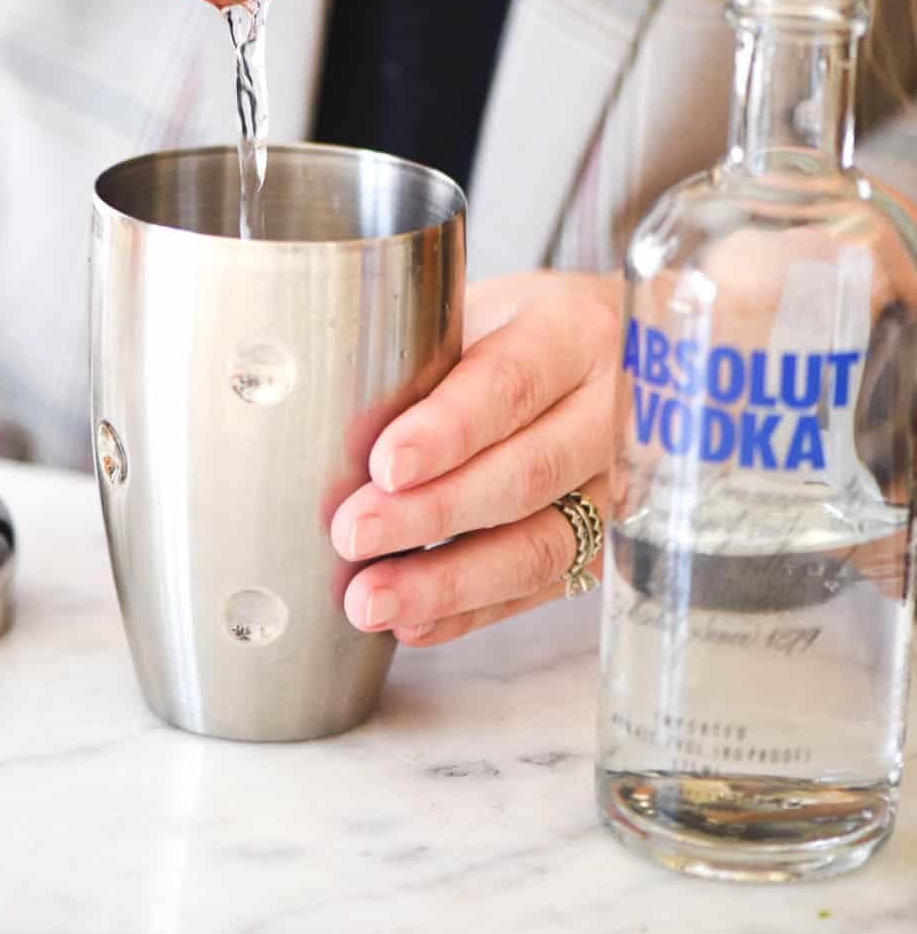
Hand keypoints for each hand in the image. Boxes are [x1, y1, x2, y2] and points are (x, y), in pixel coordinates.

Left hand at [330, 271, 622, 644]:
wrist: (609, 352)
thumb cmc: (513, 330)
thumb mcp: (477, 310)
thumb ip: (421, 354)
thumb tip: (318, 414)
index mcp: (571, 333)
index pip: (512, 383)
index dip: (449, 429)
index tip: (384, 465)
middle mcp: (608, 410)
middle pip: (528, 472)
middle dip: (434, 513)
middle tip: (353, 535)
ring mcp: (614, 484)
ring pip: (542, 545)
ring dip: (450, 582)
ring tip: (371, 601)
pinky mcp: (603, 541)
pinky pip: (541, 589)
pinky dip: (471, 612)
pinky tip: (412, 623)